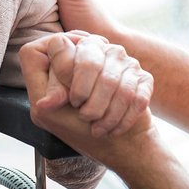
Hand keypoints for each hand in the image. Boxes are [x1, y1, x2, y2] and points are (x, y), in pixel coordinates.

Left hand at [20, 32, 152, 138]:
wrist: (117, 145)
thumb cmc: (77, 125)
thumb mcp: (50, 111)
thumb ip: (46, 93)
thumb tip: (46, 102)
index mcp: (68, 52)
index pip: (58, 43)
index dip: (59, 67)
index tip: (66, 93)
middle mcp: (98, 48)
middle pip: (86, 58)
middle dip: (83, 93)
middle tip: (82, 112)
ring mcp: (123, 60)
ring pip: (111, 79)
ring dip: (103, 112)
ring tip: (96, 124)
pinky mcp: (143, 76)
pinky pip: (134, 93)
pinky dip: (122, 118)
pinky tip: (113, 128)